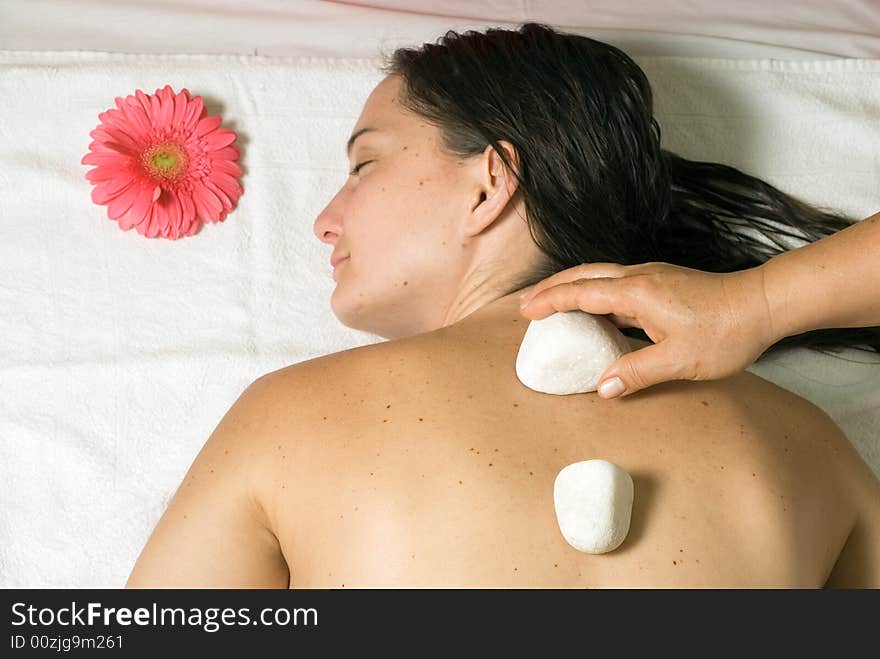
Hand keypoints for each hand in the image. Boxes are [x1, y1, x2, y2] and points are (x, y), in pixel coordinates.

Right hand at [518, 262, 776, 397]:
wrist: (763, 304)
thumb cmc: (726, 332)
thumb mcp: (679, 361)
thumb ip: (636, 372)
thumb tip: (602, 388)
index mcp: (637, 294)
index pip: (581, 293)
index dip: (550, 301)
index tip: (526, 310)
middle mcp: (640, 278)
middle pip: (584, 275)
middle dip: (552, 287)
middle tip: (527, 303)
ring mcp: (652, 277)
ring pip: (600, 276)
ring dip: (572, 287)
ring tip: (552, 304)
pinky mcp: (663, 282)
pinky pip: (617, 284)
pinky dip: (596, 294)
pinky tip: (596, 312)